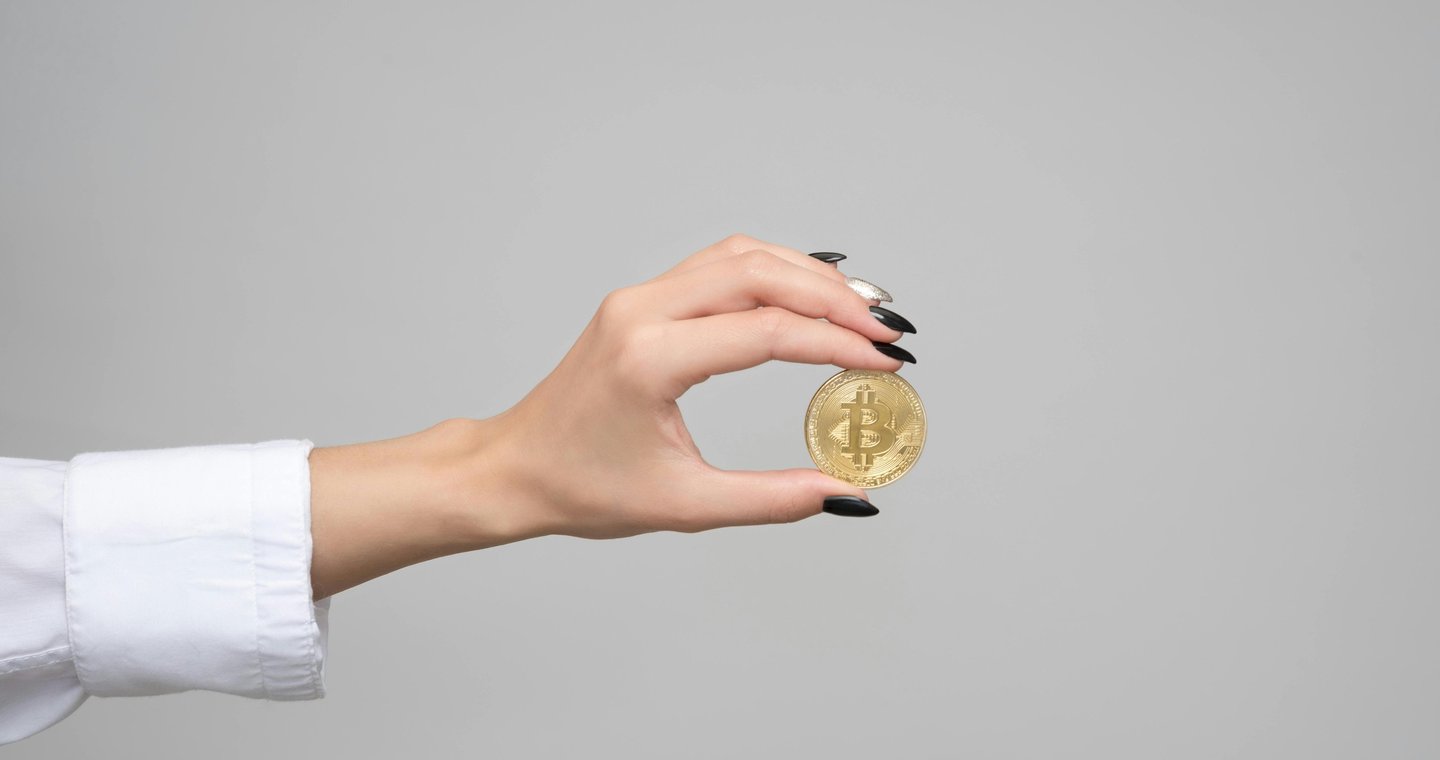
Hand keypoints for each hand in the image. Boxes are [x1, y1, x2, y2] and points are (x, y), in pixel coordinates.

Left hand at [483, 233, 911, 538]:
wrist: (516, 467)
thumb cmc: (585, 489)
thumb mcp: (687, 506)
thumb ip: (773, 499)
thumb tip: (848, 493)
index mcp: (650, 359)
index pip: (765, 331)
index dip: (836, 345)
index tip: (887, 365)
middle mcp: (641, 312)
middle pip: (759, 274)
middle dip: (834, 300)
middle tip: (888, 332)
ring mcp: (638, 297)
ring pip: (740, 256)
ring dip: (807, 275)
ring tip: (862, 308)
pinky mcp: (642, 299)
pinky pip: (718, 266)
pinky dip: (773, 272)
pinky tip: (809, 292)